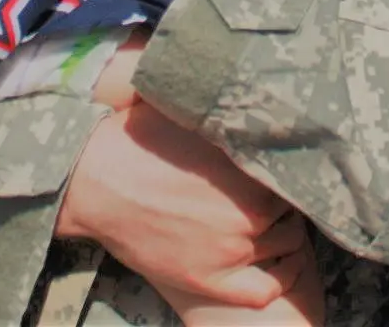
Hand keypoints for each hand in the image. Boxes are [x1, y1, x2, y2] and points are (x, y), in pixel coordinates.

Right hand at [57, 102, 300, 308]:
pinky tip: (274, 266)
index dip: (286, 170)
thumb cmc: (139, 138)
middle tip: (265, 193)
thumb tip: (258, 97)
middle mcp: (250, 211)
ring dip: (280, 233)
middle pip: (293, 208)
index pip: (295, 173)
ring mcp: (231, 249)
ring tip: (266, 223)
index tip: (273, 168)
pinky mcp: (208, 279)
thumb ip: (230, 114)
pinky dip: (277, 279)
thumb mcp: (191, 111)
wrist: (94, 179)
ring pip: (286, 246)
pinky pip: (263, 291)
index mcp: (250, 168)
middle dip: (282, 199)